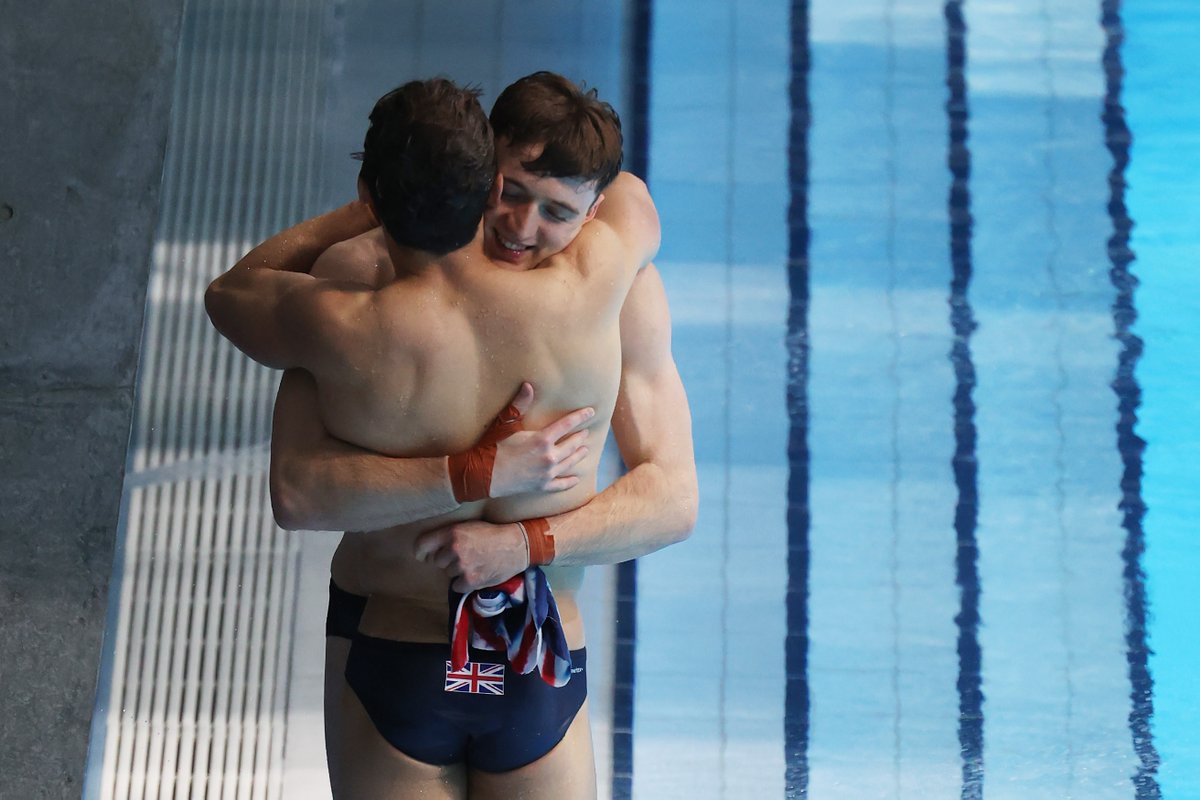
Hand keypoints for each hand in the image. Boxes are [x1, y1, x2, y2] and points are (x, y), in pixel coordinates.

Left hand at [413, 520, 528, 592]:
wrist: (517, 545)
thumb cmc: (493, 534)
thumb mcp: (468, 527)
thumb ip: (449, 536)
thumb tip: (428, 552)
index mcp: (452, 532)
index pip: (422, 545)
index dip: (422, 551)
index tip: (425, 555)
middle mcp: (454, 548)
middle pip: (437, 561)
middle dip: (447, 560)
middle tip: (465, 555)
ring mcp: (462, 566)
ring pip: (448, 574)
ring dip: (458, 571)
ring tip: (474, 563)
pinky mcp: (470, 580)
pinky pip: (456, 586)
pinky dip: (464, 583)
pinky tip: (476, 574)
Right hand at [488, 382, 594, 497]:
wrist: (482, 475)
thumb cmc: (492, 447)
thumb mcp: (505, 424)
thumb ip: (519, 405)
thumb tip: (528, 385)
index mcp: (542, 440)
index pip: (567, 424)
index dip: (580, 417)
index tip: (591, 412)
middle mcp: (548, 457)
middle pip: (571, 445)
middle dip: (580, 437)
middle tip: (586, 432)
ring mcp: (546, 474)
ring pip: (569, 463)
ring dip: (578, 456)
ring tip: (585, 450)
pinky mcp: (541, 486)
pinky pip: (560, 485)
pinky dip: (569, 482)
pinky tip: (575, 479)